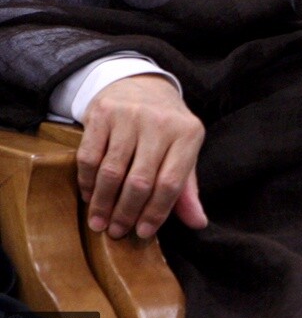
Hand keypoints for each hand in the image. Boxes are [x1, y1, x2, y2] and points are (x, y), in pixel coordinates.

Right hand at [77, 75, 207, 239]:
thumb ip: (188, 189)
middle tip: (117, 232)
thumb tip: (198, 223)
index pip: (171, 182)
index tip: (143, 233)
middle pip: (140, 181)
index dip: (156, 212)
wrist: (141, 85)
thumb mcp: (184, 151)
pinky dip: (87, 182)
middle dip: (126, 213)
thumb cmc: (166, 127)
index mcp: (189, 134)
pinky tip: (89, 196)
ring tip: (99, 223)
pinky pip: (89, 157)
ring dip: (103, 203)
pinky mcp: (103, 114)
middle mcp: (161, 123)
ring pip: (112, 172)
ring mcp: (130, 116)